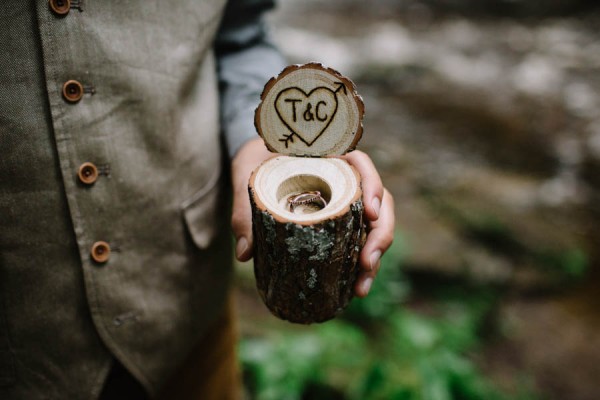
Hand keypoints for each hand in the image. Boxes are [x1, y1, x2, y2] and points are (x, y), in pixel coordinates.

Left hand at [231, 140, 394, 297]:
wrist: (254, 164)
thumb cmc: (255, 164)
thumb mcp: (247, 180)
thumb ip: (245, 211)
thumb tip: (245, 253)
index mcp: (329, 158)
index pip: (362, 165)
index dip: (373, 186)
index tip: (370, 212)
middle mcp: (346, 180)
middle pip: (379, 202)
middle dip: (380, 234)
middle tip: (367, 263)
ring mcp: (347, 202)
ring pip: (374, 226)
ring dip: (375, 255)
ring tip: (361, 286)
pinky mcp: (341, 223)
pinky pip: (359, 241)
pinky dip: (360, 265)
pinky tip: (354, 287)